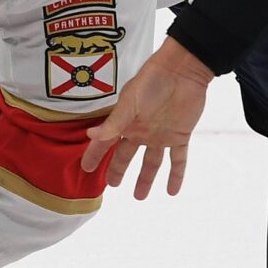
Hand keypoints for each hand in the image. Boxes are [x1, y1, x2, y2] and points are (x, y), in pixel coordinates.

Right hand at [80, 36, 212, 199]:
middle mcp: (141, 131)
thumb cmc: (152, 81)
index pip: (106, 143)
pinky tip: (172, 191)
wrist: (182, 71)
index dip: (95, 155)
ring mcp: (161, 135)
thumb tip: (90, 137)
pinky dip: (176, 175)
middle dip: (118, 169)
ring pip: (152, 163)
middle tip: (111, 185)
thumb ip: (113, 123)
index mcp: (125, 121)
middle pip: (126, 155)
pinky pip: (178, 160)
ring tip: (139, 196)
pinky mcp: (180, 136)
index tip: (85, 168)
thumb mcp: (130, 102)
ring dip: (146, 179)